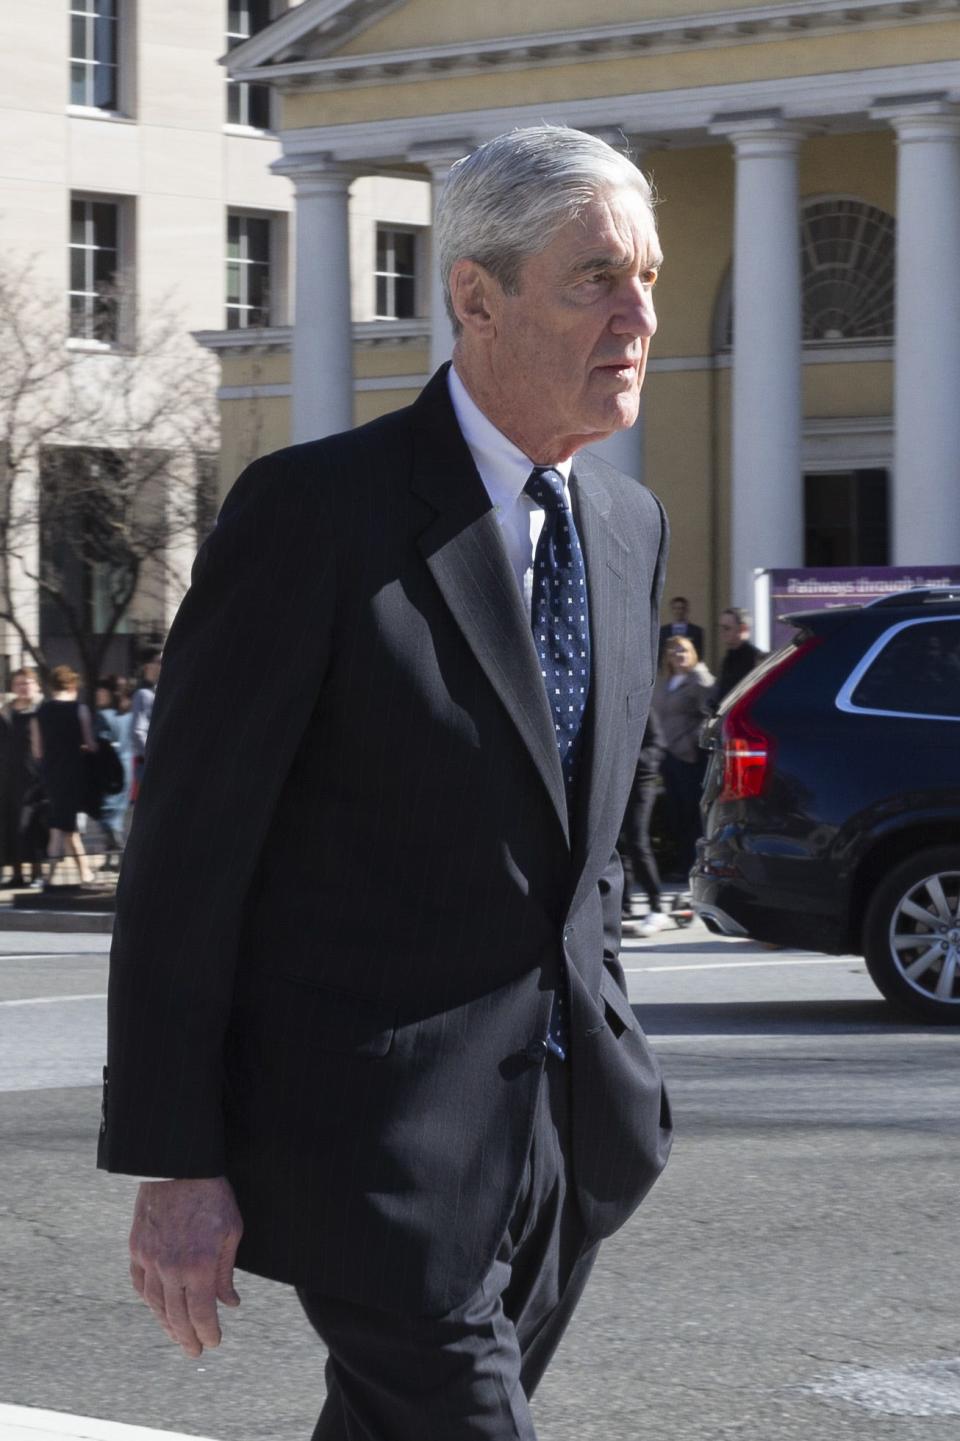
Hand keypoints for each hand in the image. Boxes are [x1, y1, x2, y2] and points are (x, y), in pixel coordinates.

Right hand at [129, 1176, 242, 1356]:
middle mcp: (171, 1267)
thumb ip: (226, 1272)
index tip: (213, 1342)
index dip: (207, 1332)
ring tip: (178, 1336)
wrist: (178, 1166)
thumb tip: (230, 1304)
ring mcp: (150, 1259)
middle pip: (176, 1316)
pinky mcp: (136, 1248)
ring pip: (155, 1304)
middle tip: (195, 1350)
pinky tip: (158, 1308)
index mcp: (199, 1265)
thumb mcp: (231, 1231)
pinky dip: (149, 1301)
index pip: (201, 1313)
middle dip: (187, 1338)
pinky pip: (140, 1284)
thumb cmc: (212, 1196)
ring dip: (167, 1325)